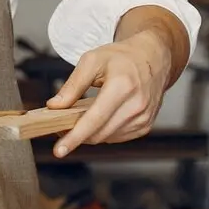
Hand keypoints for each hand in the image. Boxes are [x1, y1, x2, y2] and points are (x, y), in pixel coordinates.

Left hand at [47, 31, 172, 157]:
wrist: (152, 58)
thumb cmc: (122, 58)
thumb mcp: (92, 61)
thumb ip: (72, 85)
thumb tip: (55, 106)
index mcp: (122, 86)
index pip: (95, 119)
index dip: (74, 137)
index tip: (59, 150)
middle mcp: (136, 105)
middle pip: (99, 133)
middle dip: (77, 133)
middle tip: (61, 123)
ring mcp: (143, 118)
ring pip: (106, 138)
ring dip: (90, 132)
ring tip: (83, 114)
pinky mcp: (145, 126)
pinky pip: (116, 137)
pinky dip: (104, 131)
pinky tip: (102, 117)